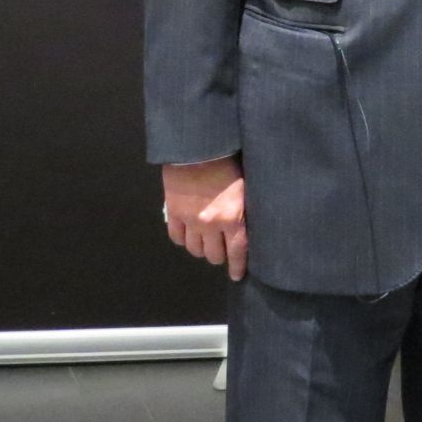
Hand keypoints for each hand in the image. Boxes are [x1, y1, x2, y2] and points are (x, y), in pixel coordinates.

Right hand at [163, 157, 247, 277]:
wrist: (199, 146)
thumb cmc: (229, 162)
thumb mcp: (246, 187)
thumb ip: (245, 209)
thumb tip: (248, 227)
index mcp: (233, 217)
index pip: (237, 251)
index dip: (237, 266)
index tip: (236, 275)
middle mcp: (210, 224)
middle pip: (214, 255)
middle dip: (219, 255)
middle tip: (221, 249)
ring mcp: (190, 219)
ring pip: (195, 249)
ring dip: (201, 249)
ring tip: (205, 242)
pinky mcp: (173, 212)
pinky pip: (176, 237)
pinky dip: (183, 239)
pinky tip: (188, 234)